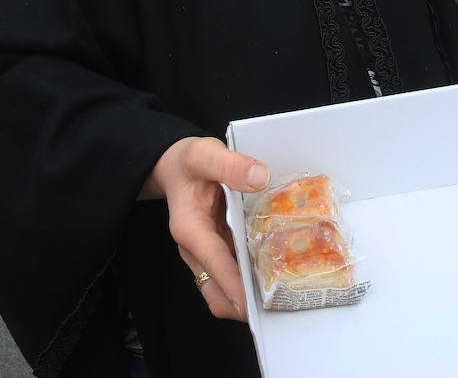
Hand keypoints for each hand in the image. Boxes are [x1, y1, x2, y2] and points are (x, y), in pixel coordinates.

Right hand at [140, 137, 269, 321]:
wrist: (174, 166)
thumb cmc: (187, 162)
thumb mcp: (205, 154)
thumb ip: (229, 165)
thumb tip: (260, 177)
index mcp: (190, 229)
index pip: (214, 263)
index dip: (234, 286)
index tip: (254, 305)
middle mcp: (196, 249)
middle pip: (217, 292)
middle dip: (244, 303)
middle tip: (280, 303)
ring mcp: (206, 254)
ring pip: (225, 289)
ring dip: (249, 294)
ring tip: (283, 292)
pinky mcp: (217, 251)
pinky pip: (232, 274)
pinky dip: (250, 279)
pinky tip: (276, 271)